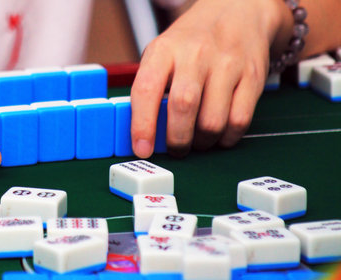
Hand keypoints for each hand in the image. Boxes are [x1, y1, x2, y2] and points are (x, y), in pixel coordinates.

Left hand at [131, 0, 288, 156]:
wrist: (238, 10)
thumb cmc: (191, 42)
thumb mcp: (162, 54)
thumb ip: (151, 90)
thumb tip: (143, 135)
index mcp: (165, 50)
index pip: (146, 89)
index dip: (142, 125)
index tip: (142, 148)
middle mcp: (196, 54)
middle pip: (183, 107)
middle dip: (177, 139)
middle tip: (176, 150)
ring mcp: (227, 64)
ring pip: (212, 121)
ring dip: (203, 142)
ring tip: (198, 141)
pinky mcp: (253, 76)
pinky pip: (239, 121)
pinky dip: (227, 137)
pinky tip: (219, 134)